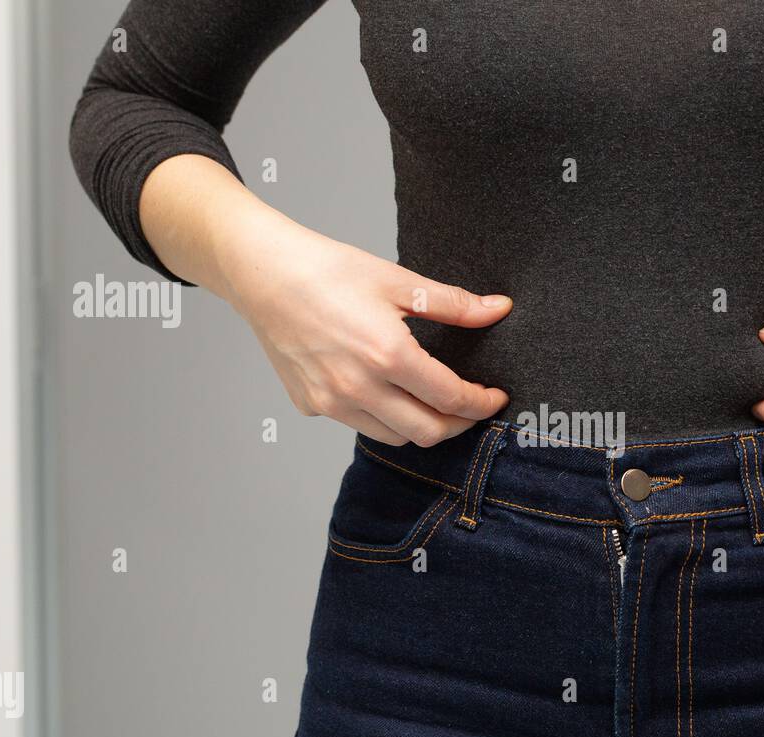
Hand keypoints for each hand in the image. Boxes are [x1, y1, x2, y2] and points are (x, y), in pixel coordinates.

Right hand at [225, 222, 510, 445]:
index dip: (482, 404)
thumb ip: (454, 305)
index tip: (495, 398)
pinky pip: (358, 424)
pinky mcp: (311, 405)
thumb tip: (500, 309)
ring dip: (421, 426)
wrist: (263, 274)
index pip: (451, 399)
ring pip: (394, 437)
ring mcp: (331, 402)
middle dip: (459, 424)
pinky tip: (385, 391)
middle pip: (427, 432)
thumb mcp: (399, 281)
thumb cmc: (328, 271)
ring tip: (433, 402)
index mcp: (388, 355)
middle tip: (471, 407)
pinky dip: (381, 416)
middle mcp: (359, 388)